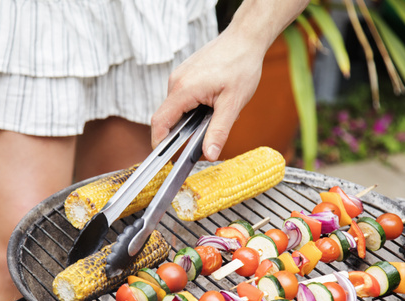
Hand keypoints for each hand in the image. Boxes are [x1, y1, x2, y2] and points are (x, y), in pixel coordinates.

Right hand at [151, 28, 263, 161]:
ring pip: (177, 108)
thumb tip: (209, 154)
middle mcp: (175, 82)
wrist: (245, 38)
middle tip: (205, 138)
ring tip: (217, 113)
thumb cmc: (241, 65)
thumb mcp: (233, 103)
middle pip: (167, 117)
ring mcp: (179, 77)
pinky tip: (215, 102)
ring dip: (192, 119)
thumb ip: (219, 131)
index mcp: (182, 89)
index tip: (165, 158)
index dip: (159, 143)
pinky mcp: (185, 74)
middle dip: (183, 132)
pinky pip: (183, 97)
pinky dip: (195, 107)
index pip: (160, 122)